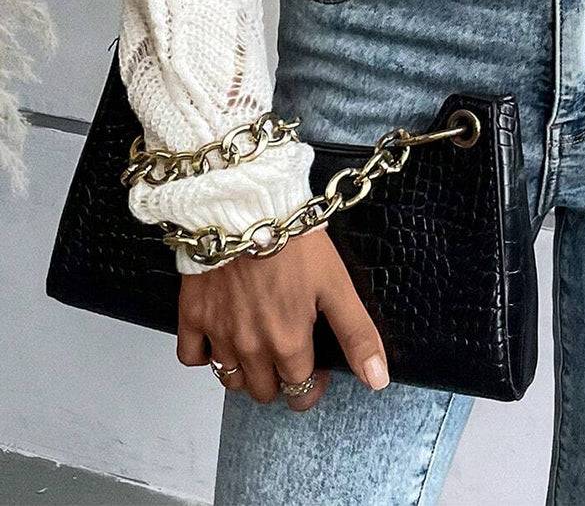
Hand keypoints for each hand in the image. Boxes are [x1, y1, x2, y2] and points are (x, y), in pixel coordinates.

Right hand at [176, 225, 389, 408]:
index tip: (315, 367)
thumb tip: (377, 379)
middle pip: (264, 391)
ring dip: (245, 372)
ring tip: (258, 345)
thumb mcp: (337, 285)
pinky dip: (205, 354)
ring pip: (230, 380)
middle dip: (280, 379)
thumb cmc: (293, 241)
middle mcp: (251, 348)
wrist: (248, 207)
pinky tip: (222, 335)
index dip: (312, 384)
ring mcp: (219, 334)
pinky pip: (191, 357)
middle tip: (288, 352)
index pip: (300, 392)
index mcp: (288, 344)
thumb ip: (357, 335)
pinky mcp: (193, 316)